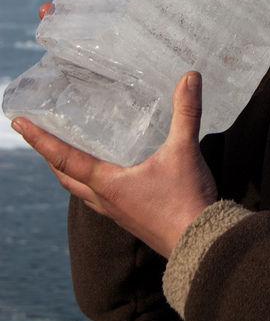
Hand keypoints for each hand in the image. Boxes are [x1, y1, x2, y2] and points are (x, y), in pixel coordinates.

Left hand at [11, 72, 217, 257]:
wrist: (199, 244)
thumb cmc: (185, 202)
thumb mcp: (184, 151)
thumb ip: (186, 112)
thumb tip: (189, 77)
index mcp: (108, 183)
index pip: (64, 158)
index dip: (40, 139)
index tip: (19, 123)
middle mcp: (105, 199)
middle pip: (65, 176)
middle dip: (49, 155)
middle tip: (39, 134)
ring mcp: (116, 211)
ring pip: (80, 189)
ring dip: (68, 170)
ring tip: (67, 151)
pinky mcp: (130, 217)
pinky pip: (99, 198)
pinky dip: (91, 182)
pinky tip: (108, 173)